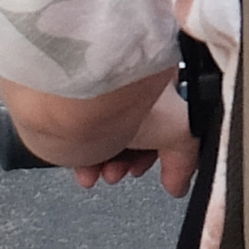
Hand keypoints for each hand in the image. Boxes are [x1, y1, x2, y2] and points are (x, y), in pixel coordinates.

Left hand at [0, 71, 201, 197]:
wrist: (60, 102)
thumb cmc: (117, 100)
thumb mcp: (178, 129)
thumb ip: (187, 156)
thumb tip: (180, 181)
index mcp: (160, 67)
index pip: (173, 110)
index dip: (166, 143)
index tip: (158, 163)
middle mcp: (130, 74)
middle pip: (141, 124)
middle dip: (133, 156)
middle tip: (127, 171)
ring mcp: (98, 87)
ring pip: (110, 131)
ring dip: (110, 161)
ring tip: (104, 174)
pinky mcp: (68, 105)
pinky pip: (82, 133)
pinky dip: (86, 157)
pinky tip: (86, 171)